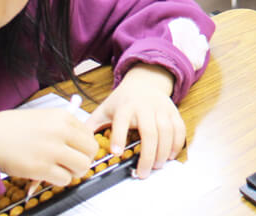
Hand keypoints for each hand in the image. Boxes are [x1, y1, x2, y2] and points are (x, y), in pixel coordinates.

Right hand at [0, 109, 97, 186]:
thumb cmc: (13, 128)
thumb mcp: (43, 118)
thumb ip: (63, 128)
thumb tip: (80, 143)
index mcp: (63, 117)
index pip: (89, 135)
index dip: (84, 147)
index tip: (76, 152)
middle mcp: (61, 131)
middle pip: (91, 151)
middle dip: (84, 160)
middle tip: (72, 164)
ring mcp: (52, 150)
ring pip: (82, 166)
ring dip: (73, 172)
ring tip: (60, 170)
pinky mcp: (42, 168)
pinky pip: (65, 179)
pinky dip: (59, 180)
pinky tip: (48, 175)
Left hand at [85, 64, 184, 178]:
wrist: (144, 82)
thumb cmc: (123, 100)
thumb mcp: (105, 109)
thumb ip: (91, 125)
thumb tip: (76, 142)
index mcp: (125, 106)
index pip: (121, 121)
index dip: (119, 136)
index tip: (116, 152)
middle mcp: (145, 106)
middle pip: (149, 132)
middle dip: (147, 155)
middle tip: (142, 173)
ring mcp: (161, 108)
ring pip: (166, 132)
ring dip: (162, 152)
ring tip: (156, 166)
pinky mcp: (173, 111)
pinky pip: (179, 129)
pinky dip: (176, 144)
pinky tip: (169, 155)